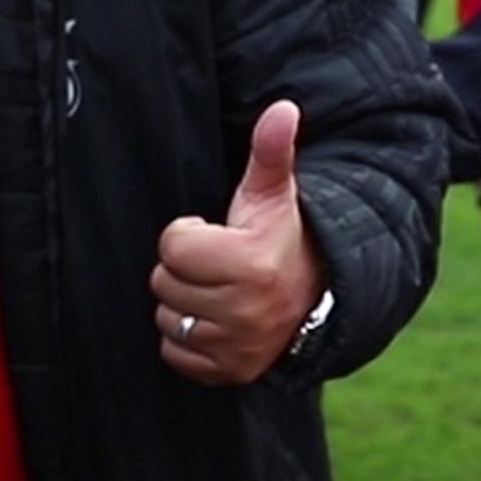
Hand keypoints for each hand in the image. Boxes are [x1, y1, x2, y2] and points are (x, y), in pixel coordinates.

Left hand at [150, 99, 328, 384]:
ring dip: (184, 303)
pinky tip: (213, 318)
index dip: (189, 236)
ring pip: (168, 319)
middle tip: (217, 264)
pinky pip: (175, 353)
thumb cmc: (280, 236)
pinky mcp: (230, 372)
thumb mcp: (273, 193)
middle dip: (185, 270)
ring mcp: (239, 347)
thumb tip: (283, 108)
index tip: (216, 235)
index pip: (173, 248)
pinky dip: (186, 338)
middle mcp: (246, 312)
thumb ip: (271, 151)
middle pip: (165, 284)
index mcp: (251, 263)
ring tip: (216, 289)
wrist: (315, 295)